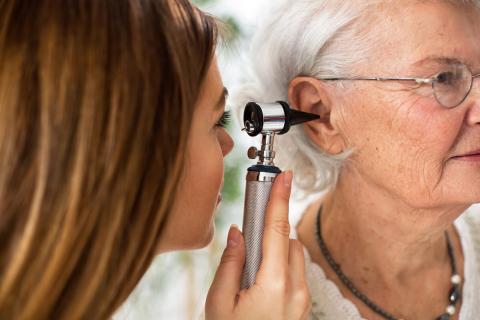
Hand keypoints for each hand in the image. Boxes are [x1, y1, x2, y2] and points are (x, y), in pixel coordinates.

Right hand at [206, 171, 310, 319]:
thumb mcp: (220, 303)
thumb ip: (230, 263)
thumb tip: (237, 233)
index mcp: (273, 283)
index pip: (276, 228)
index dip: (279, 198)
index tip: (282, 176)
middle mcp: (295, 288)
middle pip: (286, 239)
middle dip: (269, 231)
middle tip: (247, 236)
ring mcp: (302, 299)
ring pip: (292, 255)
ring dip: (274, 249)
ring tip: (249, 268)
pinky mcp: (302, 306)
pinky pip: (294, 272)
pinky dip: (279, 265)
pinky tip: (259, 280)